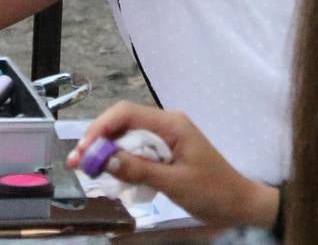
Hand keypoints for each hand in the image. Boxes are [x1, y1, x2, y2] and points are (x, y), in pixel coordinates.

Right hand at [66, 102, 279, 228]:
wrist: (240, 204)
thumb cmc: (213, 192)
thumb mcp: (175, 183)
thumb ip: (139, 169)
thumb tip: (104, 158)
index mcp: (171, 124)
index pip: (126, 113)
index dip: (100, 129)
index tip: (83, 150)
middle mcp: (167, 124)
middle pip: (123, 121)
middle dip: (97, 139)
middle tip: (77, 163)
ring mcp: (166, 136)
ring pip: (127, 135)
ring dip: (106, 150)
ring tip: (86, 168)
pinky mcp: (166, 150)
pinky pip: (136, 148)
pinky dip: (120, 158)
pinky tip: (109, 172)